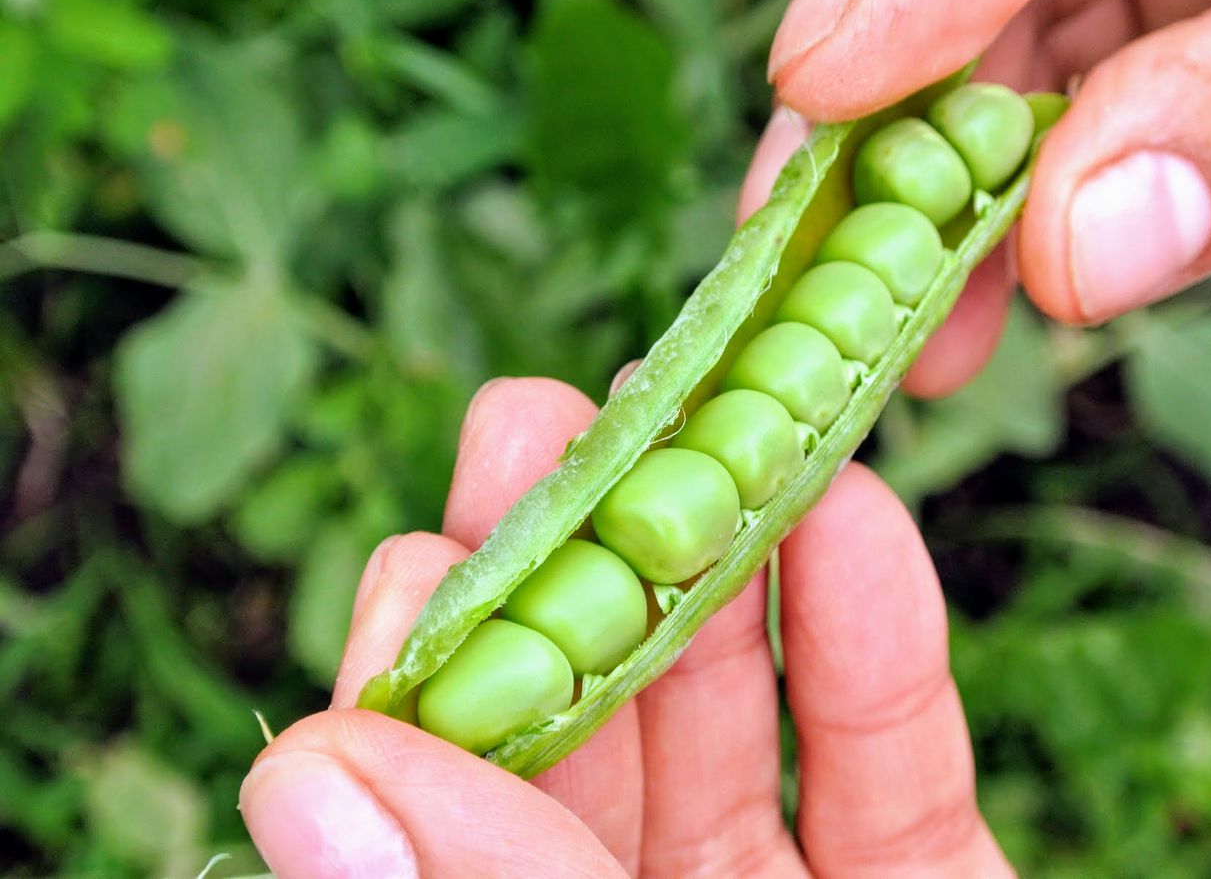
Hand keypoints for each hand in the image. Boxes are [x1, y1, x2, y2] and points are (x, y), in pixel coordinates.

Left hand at [240, 378, 1011, 877]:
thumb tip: (305, 774)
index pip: (444, 809)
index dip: (430, 673)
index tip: (418, 551)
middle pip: (595, 729)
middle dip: (575, 562)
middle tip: (542, 415)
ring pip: (742, 721)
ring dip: (729, 559)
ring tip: (701, 410)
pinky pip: (896, 764)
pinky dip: (882, 642)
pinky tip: (861, 518)